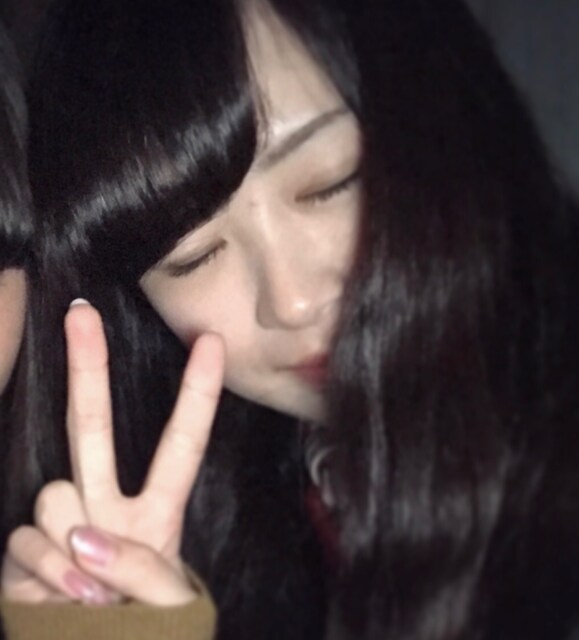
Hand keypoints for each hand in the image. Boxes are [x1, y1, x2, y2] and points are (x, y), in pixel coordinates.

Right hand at [1, 301, 223, 604]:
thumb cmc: (149, 631)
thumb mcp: (171, 603)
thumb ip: (142, 570)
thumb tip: (83, 537)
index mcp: (157, 508)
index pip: (182, 441)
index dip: (197, 392)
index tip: (212, 340)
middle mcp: (106, 504)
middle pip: (94, 426)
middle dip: (89, 368)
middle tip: (82, 311)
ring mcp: (63, 523)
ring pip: (55, 495)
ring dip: (72, 548)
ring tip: (92, 594)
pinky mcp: (23, 553)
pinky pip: (27, 541)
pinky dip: (47, 573)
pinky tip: (64, 600)